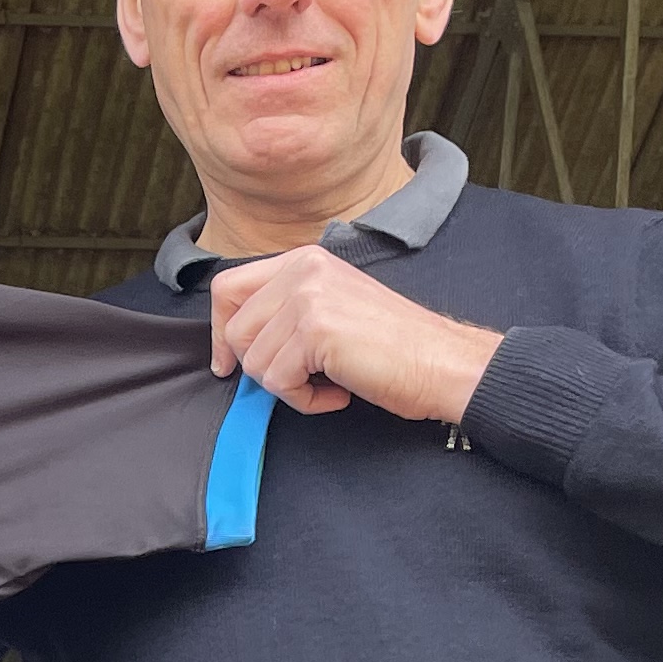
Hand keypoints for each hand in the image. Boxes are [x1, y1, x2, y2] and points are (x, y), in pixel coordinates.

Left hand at [207, 247, 501, 423]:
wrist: (442, 363)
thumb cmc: (394, 347)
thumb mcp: (333, 308)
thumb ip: (287, 311)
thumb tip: (234, 344)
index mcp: (304, 260)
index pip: (227, 287)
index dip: (220, 331)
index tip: (228, 362)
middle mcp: (303, 270)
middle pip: (235, 329)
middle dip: (259, 367)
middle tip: (299, 378)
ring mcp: (308, 297)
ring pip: (254, 361)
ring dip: (288, 386)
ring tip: (329, 382)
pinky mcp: (316, 331)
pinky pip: (278, 382)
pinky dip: (304, 401)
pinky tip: (338, 393)